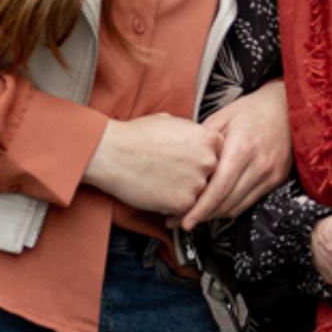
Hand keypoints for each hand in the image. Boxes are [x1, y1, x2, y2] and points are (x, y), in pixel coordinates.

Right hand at [81, 113, 219, 222]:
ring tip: (163, 182)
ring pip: (199, 194)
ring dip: (185, 192)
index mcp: (208, 139)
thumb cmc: (135, 136)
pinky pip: (185, 209)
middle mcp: (208, 161)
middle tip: (175, 174)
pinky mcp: (183, 203)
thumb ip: (191, 133)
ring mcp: (197, 183)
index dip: (203, 159)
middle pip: (212, 176)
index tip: (191, 162)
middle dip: (196, 177)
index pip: (219, 154)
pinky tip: (158, 193)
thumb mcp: (171, 122)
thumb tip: (196, 140)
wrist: (112, 153)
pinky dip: (172, 205)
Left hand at [183, 80, 290, 228]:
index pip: (219, 188)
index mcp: (242, 148)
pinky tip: (217, 205)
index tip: (184, 221)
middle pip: (227, 203)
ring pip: (238, 207)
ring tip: (196, 215)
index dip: (200, 209)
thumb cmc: (252, 110)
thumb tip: (182, 164)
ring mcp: (270, 174)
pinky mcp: (276, 179)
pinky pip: (249, 202)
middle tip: (181, 219)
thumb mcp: (221, 117)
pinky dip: (231, 207)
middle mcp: (259, 165)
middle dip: (203, 216)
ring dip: (216, 214)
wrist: (286, 107)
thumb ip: (202, 142)